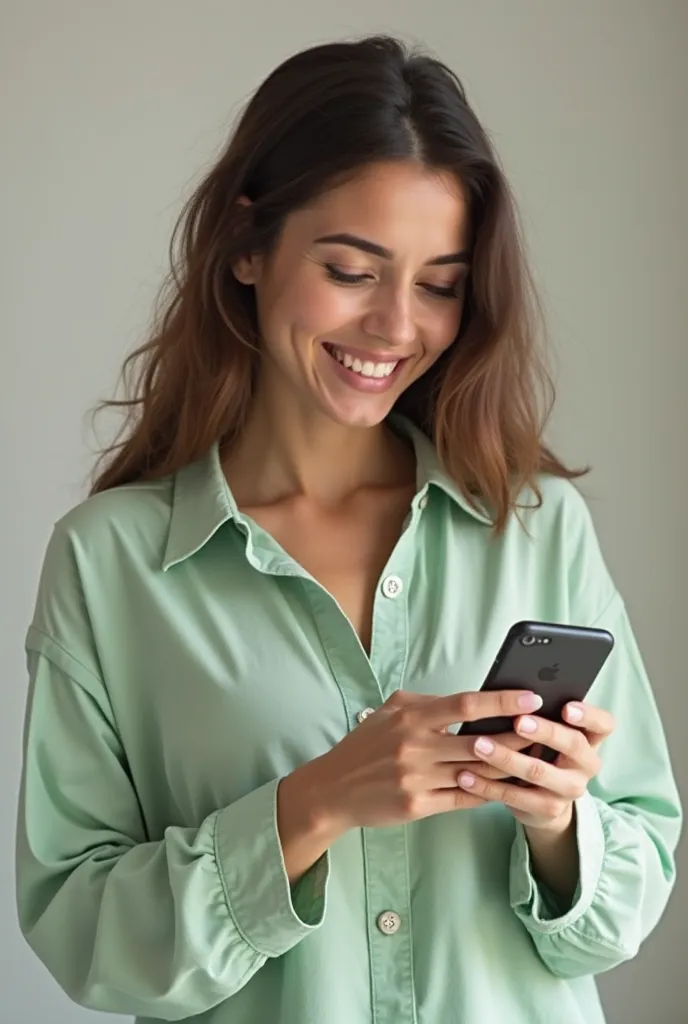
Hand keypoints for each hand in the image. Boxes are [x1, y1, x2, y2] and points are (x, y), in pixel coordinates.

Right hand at [286, 688, 541, 835]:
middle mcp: (416, 746)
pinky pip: (464, 798)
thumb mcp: (390, 712)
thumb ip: (426, 705)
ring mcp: (417, 778)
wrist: (333, 789)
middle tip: (549, 729)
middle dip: (519, 735)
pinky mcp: (418, 805)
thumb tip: (467, 701)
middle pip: (480, 741)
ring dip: (509, 766)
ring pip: (477, 772)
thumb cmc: (366, 746)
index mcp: (411, 717)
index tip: (531, 696)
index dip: (501, 700)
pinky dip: (488, 792)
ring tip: (537, 759)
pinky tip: (508, 786)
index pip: (465, 704)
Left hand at [456, 701, 614, 831]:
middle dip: (544, 731)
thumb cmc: (542, 751)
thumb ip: (540, 713)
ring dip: (506, 757)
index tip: (566, 707)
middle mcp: (586, 764)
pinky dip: (486, 786)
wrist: (543, 801)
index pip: (604, 724)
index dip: (588, 715)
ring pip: (539, 772)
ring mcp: (569, 790)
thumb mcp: (549, 734)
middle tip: (517, 721)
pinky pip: (514, 797)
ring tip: (478, 744)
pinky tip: (464, 776)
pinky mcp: (547, 809)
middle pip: (573, 744)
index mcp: (590, 739)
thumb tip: (511, 689)